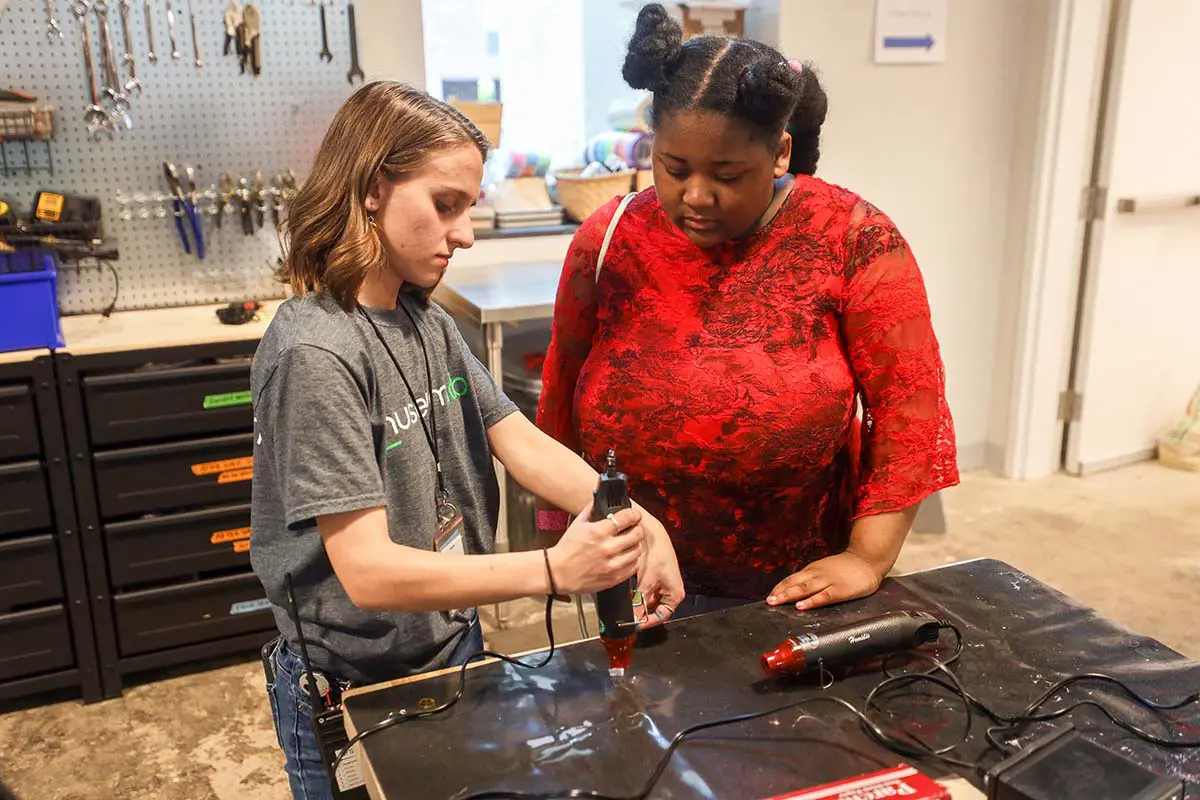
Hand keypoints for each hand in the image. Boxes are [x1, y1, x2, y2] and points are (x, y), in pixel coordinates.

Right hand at [549, 501, 644, 594]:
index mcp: (598, 532)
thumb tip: (599, 498)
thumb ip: (591, 509)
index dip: (634, 514)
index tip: (634, 515)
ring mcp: (612, 564)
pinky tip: (626, 556)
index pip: (627, 517)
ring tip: (629, 543)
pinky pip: (634, 567)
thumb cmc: (566, 549)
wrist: (557, 573)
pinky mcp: (614, 578)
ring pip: (638, 550)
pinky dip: (633, 560)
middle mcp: (608, 548)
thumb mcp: (577, 524)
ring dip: (635, 544)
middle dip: (637, 528)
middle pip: (637, 534)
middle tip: (633, 528)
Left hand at [632, 510, 684, 628]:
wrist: (650, 534)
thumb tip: (634, 617)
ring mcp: (662, 585)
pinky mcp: (654, 579)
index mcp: (675, 594)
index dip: (648, 621)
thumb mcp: (647, 581)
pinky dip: (638, 593)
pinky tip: (629, 592)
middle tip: (629, 615)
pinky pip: (645, 592)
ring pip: (649, 601)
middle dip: (642, 611)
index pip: (662, 616)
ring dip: (639, 602)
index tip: (636, 624)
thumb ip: (640, 601)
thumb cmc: (656, 554)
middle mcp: (671, 591)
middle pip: (655, 609)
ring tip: (628, 602)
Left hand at [766, 551, 884, 610]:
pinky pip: (823, 596)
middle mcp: (817, 574)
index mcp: (812, 570)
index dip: (779, 588)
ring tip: (777, 602)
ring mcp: (828, 582)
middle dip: (780, 592)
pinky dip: (811, 601)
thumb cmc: (845, 567)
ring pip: (805, 588)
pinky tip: (801, 606)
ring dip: (789, 595)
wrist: (867, 559)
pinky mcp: (839, 590)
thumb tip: (795, 590)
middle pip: (794, 583)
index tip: (769, 597)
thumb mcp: (824, 569)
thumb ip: (811, 578)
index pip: (791, 579)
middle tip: (768, 601)